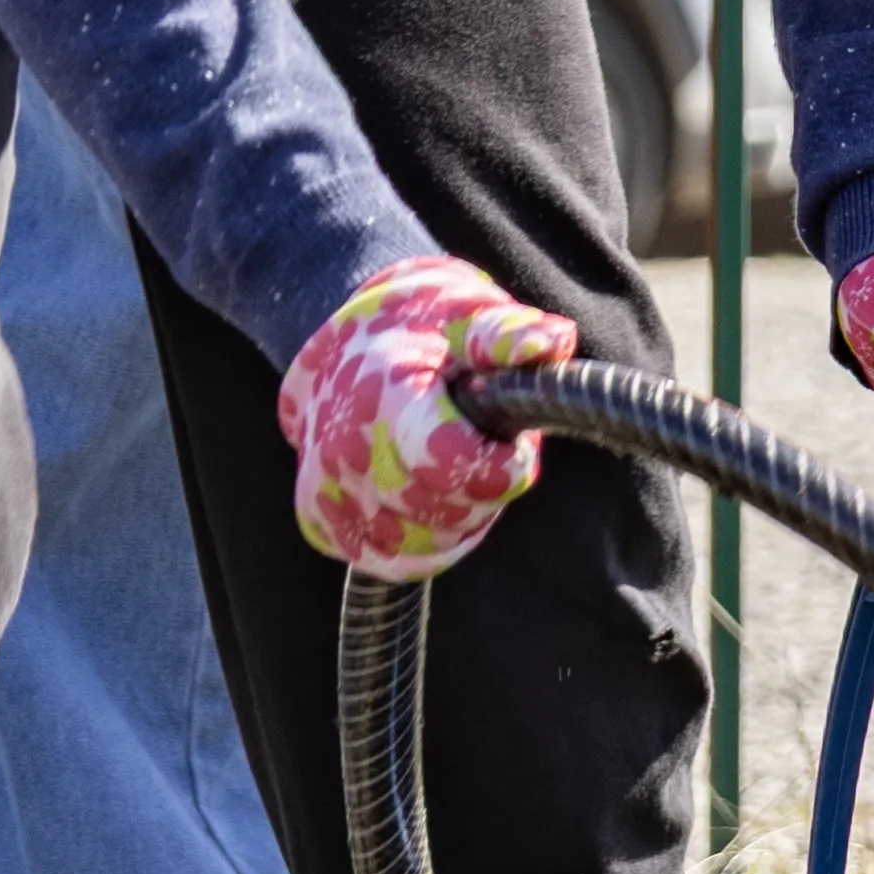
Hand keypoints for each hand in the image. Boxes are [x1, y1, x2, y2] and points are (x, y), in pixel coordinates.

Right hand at [282, 256, 576, 580]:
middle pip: (448, 513)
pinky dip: (423, 537)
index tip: (508, 439)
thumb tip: (554, 341)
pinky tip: (424, 491)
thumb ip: (506, 335)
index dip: (500, 462)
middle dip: (481, 487)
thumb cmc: (418, 329)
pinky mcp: (320, 525)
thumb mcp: (464, 314)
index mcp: (379, 397)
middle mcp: (342, 453)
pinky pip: (394, 560)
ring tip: (448, 461)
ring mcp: (326, 494)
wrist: (341, 345)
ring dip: (456, 517)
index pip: (452, 466)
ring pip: (424, 546)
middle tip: (477, 444)